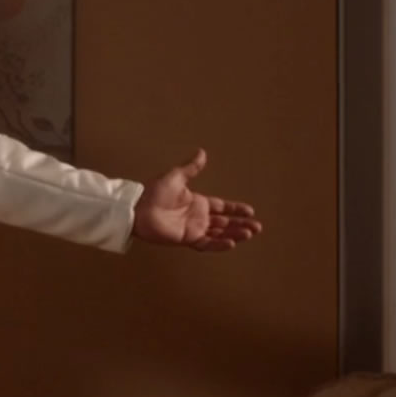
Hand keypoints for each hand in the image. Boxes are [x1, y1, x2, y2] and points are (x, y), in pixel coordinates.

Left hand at [132, 149, 262, 250]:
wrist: (138, 208)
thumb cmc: (154, 192)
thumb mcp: (176, 176)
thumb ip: (191, 167)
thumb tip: (202, 152)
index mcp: (198, 202)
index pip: (222, 207)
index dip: (236, 209)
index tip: (250, 211)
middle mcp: (198, 217)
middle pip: (225, 222)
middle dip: (241, 225)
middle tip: (257, 227)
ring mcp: (193, 229)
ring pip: (219, 234)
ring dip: (235, 234)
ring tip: (249, 233)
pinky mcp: (187, 239)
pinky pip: (207, 243)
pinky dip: (219, 244)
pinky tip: (232, 243)